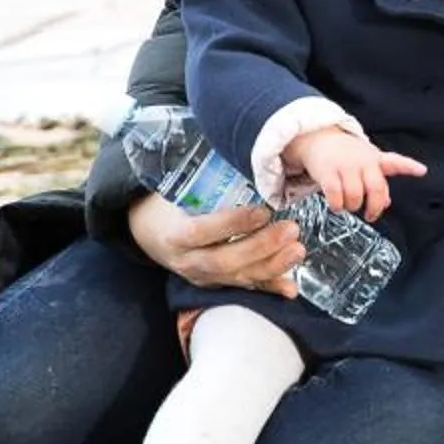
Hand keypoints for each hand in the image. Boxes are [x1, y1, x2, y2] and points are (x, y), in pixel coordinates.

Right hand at [127, 191, 304, 298]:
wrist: (146, 234)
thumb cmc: (164, 206)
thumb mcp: (171, 191)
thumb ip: (200, 180)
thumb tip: (237, 155)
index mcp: (173, 234)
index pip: (201, 232)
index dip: (232, 224)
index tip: (262, 211)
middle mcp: (186, 261)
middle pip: (224, 261)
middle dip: (261, 247)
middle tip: (290, 229)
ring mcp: (200, 276)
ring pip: (236, 278)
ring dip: (271, 266)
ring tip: (297, 250)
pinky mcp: (213, 284)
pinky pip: (243, 288)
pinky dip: (269, 286)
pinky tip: (290, 287)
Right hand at [284, 127, 427, 219]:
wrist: (320, 138)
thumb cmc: (347, 155)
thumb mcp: (367, 164)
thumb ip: (378, 183)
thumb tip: (387, 203)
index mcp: (376, 160)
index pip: (396, 162)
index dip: (410, 166)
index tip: (422, 171)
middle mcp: (363, 161)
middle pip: (376, 188)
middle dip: (374, 207)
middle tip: (370, 214)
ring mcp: (346, 166)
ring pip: (355, 196)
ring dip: (352, 206)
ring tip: (348, 204)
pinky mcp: (328, 171)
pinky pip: (335, 196)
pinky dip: (337, 205)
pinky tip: (336, 204)